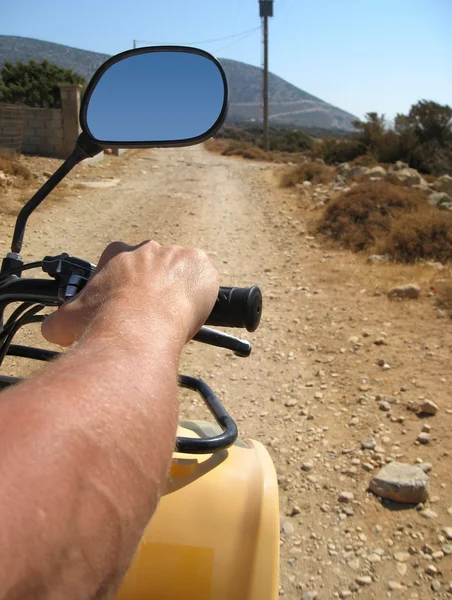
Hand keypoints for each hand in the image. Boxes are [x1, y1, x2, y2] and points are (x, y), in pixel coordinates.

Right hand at [42, 241, 218, 346]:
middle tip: (151, 314)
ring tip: (172, 318)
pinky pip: (204, 276)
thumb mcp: (68, 321)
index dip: (123, 286)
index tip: (126, 305)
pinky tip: (192, 311)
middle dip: (152, 288)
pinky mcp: (200, 264)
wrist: (138, 329)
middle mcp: (146, 249)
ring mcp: (175, 254)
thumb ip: (58, 320)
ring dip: (176, 291)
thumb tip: (51, 328)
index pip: (120, 263)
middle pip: (153, 267)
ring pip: (179, 272)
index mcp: (116, 255)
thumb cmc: (102, 322)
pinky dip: (201, 292)